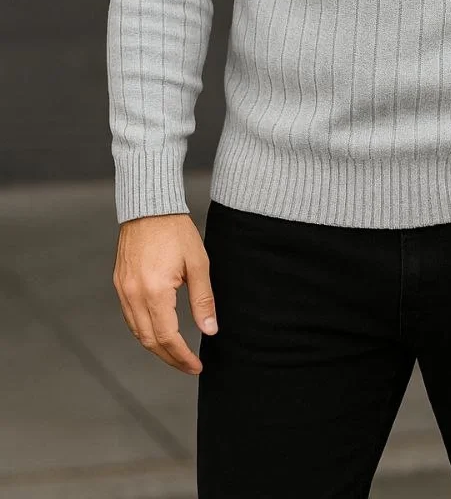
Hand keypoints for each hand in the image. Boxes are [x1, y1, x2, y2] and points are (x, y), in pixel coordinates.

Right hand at [112, 212, 217, 375]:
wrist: (149, 206)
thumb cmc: (176, 230)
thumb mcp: (198, 264)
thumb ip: (203, 300)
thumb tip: (209, 330)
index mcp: (155, 291)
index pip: (167, 337)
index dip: (182, 357)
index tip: (196, 366)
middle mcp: (134, 295)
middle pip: (149, 341)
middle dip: (169, 358)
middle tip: (188, 365)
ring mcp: (123, 290)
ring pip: (137, 332)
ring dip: (155, 347)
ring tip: (176, 353)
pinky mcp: (119, 283)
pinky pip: (129, 317)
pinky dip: (143, 330)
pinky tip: (158, 331)